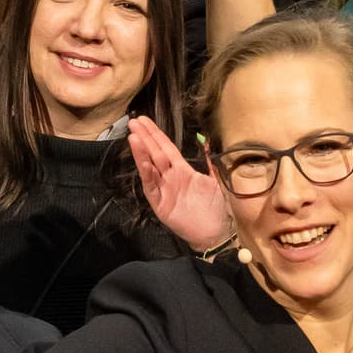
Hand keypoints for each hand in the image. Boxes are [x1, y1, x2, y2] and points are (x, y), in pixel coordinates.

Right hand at [125, 116, 233, 252]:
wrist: (218, 233)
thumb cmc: (219, 208)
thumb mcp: (217, 180)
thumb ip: (210, 161)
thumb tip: (209, 141)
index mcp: (183, 171)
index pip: (166, 147)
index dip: (156, 134)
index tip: (145, 120)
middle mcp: (170, 178)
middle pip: (155, 153)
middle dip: (145, 137)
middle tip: (133, 122)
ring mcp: (164, 190)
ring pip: (150, 168)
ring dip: (141, 152)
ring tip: (134, 136)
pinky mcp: (160, 205)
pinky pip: (151, 187)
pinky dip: (146, 173)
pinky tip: (142, 161)